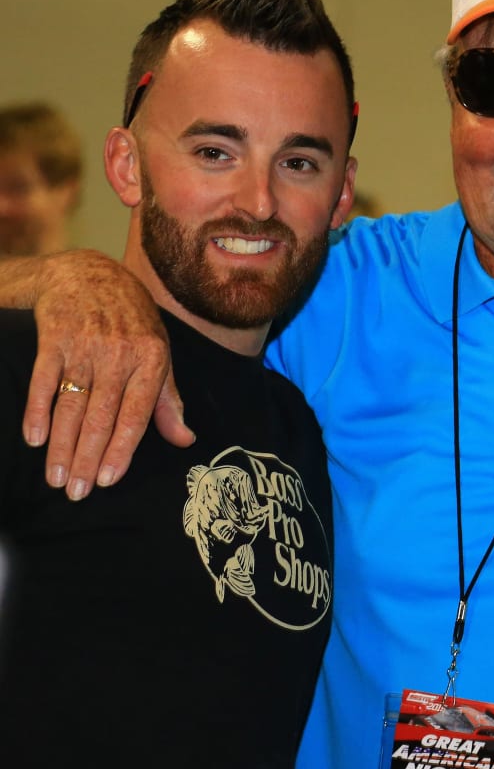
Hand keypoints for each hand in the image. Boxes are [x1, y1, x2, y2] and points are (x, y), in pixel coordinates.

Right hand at [24, 250, 193, 499]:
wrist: (90, 275)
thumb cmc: (132, 323)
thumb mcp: (159, 355)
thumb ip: (168, 400)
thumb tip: (185, 439)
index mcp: (152, 359)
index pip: (137, 414)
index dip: (122, 449)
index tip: (108, 480)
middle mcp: (120, 353)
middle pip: (101, 416)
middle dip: (86, 458)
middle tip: (76, 493)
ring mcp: (85, 345)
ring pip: (72, 405)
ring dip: (60, 445)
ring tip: (55, 478)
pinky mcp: (54, 337)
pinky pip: (44, 380)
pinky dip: (37, 411)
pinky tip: (34, 438)